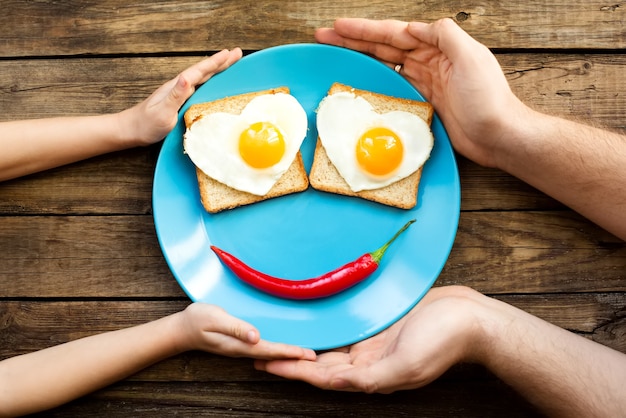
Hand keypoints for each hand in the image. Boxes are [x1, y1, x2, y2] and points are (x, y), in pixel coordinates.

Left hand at [120, 48, 242, 146]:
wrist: (131, 130)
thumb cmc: (146, 124)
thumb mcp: (163, 112)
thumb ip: (176, 95)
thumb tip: (187, 78)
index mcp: (177, 87)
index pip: (200, 72)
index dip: (216, 63)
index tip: (230, 53)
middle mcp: (179, 87)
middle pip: (203, 71)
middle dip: (221, 62)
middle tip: (237, 53)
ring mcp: (179, 94)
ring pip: (202, 78)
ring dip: (216, 70)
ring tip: (229, 64)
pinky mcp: (179, 101)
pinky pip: (200, 88)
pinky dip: (209, 82)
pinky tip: (212, 83)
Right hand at [174, 303, 315, 360]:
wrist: (181, 329)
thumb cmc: (198, 320)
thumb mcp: (216, 319)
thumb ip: (236, 328)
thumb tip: (256, 336)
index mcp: (240, 345)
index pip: (270, 350)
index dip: (289, 351)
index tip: (307, 353)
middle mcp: (243, 349)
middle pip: (273, 354)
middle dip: (293, 355)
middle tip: (315, 355)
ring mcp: (241, 347)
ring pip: (269, 352)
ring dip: (286, 352)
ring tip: (304, 352)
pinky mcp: (240, 342)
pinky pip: (262, 347)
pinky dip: (276, 347)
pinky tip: (283, 345)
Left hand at [255, 286, 486, 392]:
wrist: (468, 316)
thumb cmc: (442, 341)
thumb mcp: (406, 366)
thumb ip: (370, 378)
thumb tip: (334, 384)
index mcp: (372, 376)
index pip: (322, 377)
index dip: (292, 370)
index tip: (264, 363)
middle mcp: (368, 361)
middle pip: (320, 363)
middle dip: (291, 358)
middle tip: (260, 350)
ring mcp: (374, 342)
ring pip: (331, 346)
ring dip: (306, 344)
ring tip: (280, 339)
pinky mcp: (380, 324)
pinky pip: (347, 328)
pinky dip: (328, 327)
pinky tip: (315, 322)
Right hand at [315, 18, 528, 168]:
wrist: (498, 136)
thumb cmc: (488, 99)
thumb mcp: (471, 57)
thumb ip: (446, 35)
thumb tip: (420, 25)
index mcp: (440, 46)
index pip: (395, 33)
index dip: (366, 29)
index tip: (340, 26)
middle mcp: (431, 60)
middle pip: (385, 46)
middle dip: (355, 39)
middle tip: (326, 35)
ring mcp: (427, 81)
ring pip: (386, 63)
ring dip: (362, 56)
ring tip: (337, 51)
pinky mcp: (424, 102)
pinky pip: (394, 85)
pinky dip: (377, 80)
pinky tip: (363, 78)